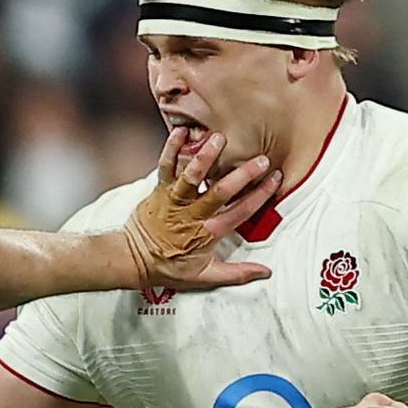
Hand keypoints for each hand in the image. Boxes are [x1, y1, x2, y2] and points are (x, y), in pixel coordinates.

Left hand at [117, 130, 280, 293]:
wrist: (131, 260)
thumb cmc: (167, 267)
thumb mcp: (204, 276)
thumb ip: (236, 273)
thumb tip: (265, 272)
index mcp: (207, 233)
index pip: (240, 212)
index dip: (260, 195)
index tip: (275, 179)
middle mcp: (192, 214)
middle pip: (221, 191)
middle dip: (242, 175)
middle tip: (260, 160)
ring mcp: (174, 200)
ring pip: (192, 176)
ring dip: (206, 156)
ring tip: (219, 138)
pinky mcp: (159, 190)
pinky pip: (166, 167)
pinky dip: (171, 149)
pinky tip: (181, 132)